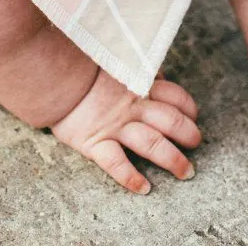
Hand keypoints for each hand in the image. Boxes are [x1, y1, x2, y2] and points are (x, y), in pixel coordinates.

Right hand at [50, 70, 200, 193]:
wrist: (52, 75)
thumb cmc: (82, 65)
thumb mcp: (115, 60)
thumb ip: (135, 69)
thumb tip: (155, 75)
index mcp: (138, 84)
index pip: (174, 96)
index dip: (188, 108)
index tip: (192, 116)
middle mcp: (131, 106)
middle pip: (170, 122)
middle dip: (189, 135)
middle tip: (195, 144)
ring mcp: (115, 125)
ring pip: (152, 144)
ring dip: (173, 160)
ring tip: (185, 172)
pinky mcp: (95, 142)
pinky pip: (116, 163)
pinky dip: (131, 178)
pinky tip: (143, 188)